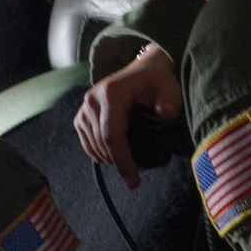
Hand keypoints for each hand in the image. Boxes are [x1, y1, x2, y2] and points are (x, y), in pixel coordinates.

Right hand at [74, 43, 182, 188]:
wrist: (143, 69)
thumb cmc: (157, 81)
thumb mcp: (168, 88)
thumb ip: (169, 101)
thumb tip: (166, 116)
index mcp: (110, 94)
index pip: (112, 135)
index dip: (122, 161)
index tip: (133, 181)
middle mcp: (92, 100)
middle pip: (101, 142)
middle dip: (118, 163)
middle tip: (134, 178)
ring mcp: (84, 108)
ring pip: (93, 145)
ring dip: (109, 158)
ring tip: (127, 165)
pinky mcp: (81, 115)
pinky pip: (86, 142)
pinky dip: (98, 153)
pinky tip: (112, 156)